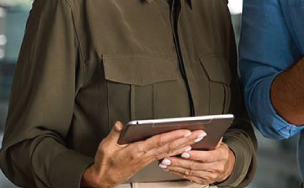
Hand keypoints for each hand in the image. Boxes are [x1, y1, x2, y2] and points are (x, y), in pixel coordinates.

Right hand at [81, 121, 205, 187]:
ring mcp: (148, 159)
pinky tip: (185, 148)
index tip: (185, 130)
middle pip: (169, 146)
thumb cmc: (105, 163)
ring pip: (170, 151)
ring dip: (185, 144)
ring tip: (197, 138)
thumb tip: (121, 125)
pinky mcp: (148, 161)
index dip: (173, 136)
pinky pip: (165, 155)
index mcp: (136, 151)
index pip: (158, 141)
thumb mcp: (105, 147)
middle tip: (200, 133)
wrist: (103, 179)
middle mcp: (145, 155)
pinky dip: (176, 151)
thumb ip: (115, 135)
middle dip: (186, 139)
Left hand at [162, 139, 234, 184]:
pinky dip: (177, 172)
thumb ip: (213, 139)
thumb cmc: (221, 154)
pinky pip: (188, 177)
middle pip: (195, 165)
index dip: (195, 155)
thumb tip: (204, 132)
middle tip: (168, 158)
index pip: (207, 156)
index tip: (184, 152)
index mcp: (221, 157)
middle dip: (179, 161)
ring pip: (189, 172)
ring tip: (165, 162)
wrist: (226, 167)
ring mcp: (208, 176)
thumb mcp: (220, 144)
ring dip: (175, 167)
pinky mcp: (202, 181)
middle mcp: (215, 168)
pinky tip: (170, 168)